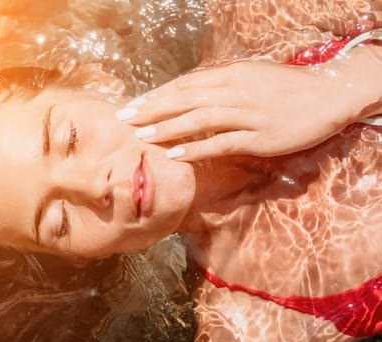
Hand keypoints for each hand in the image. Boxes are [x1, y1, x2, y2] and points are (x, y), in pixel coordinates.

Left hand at [115, 59, 377, 160]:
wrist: (328, 95)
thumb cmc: (286, 86)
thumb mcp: (251, 76)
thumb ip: (221, 84)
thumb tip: (192, 94)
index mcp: (230, 75)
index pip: (184, 85)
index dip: (156, 96)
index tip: (134, 105)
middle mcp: (233, 91)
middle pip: (184, 100)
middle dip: (151, 110)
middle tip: (125, 119)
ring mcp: (245, 114)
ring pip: (197, 120)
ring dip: (166, 128)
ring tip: (141, 136)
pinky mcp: (258, 137)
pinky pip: (221, 143)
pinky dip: (196, 148)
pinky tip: (174, 154)